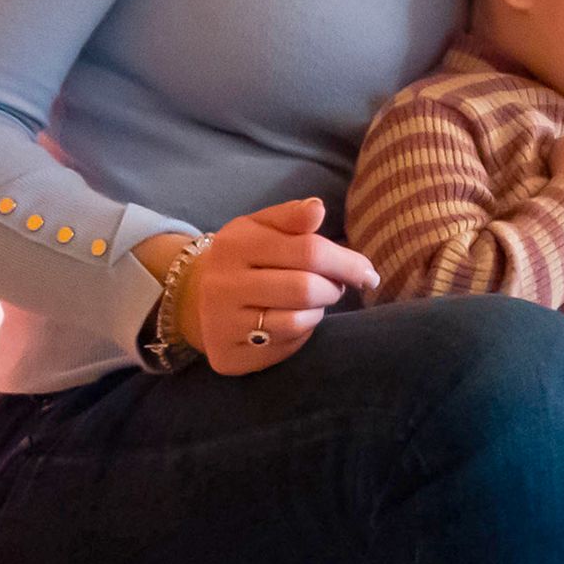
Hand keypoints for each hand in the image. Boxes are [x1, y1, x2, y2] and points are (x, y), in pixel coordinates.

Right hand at [176, 197, 380, 375]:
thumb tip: (317, 208)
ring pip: (297, 321)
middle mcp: (223, 285)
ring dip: (318, 312)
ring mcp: (221, 323)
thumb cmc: (245, 258)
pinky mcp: (227, 356)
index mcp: (236, 245)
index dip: (347, 263)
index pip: (308, 251)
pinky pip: (284, 347)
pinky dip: (300, 333)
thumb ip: (292, 217)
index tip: (368, 272)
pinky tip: (291, 320)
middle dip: (333, 288)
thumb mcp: (262, 227)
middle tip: (336, 287)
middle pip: (306, 289)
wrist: (195, 298)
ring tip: (311, 302)